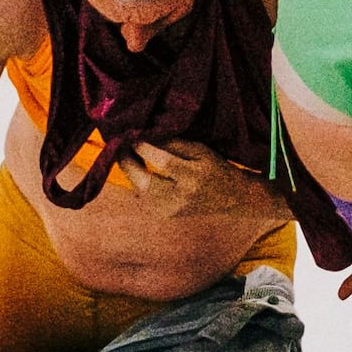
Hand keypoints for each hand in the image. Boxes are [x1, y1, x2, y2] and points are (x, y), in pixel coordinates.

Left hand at [111, 139, 255, 224]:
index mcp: (194, 177)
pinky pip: (145, 197)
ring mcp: (173, 210)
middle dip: (128, 163)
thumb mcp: (200, 150)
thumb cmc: (215, 168)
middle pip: (145, 183)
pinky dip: (139, 182)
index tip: (131, 134)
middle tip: (119, 146)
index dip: (144, 148)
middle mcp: (182, 197)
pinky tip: (138, 169)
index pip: (164, 163)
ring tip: (127, 154)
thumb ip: (173, 144)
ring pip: (141, 191)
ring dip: (131, 172)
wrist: (232, 198)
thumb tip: (145, 134)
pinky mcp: (167, 216)